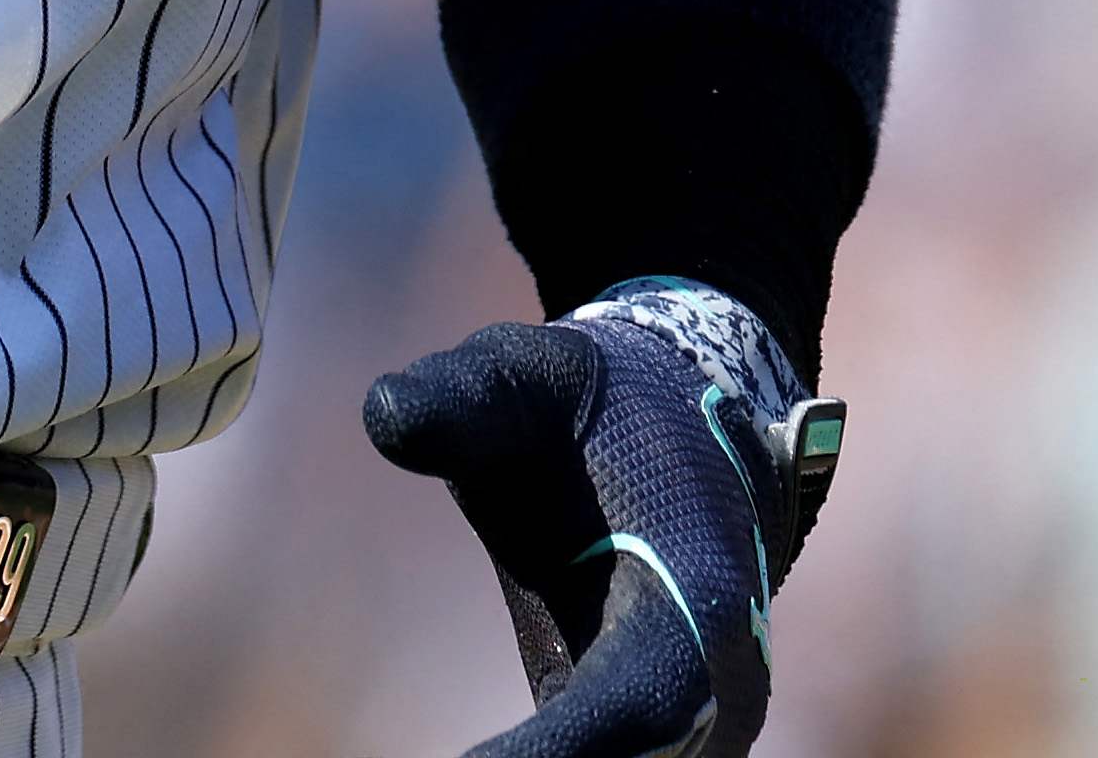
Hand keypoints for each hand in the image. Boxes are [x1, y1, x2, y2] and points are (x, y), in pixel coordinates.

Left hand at [361, 279, 838, 757]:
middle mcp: (714, 687)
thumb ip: (460, 399)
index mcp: (696, 601)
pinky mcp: (647, 738)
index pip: (627, 709)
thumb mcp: (525, 377)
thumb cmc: (591, 404)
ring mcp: (691, 727)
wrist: (680, 425)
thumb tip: (383, 411)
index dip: (551, 755)